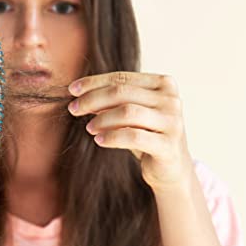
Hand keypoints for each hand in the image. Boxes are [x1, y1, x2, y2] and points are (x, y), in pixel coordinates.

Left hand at [67, 71, 193, 191]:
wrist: (171, 168)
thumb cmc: (147, 134)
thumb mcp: (130, 113)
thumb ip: (112, 100)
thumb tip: (80, 92)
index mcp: (163, 84)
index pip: (121, 77)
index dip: (94, 82)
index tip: (72, 90)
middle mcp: (171, 99)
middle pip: (122, 92)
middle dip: (92, 99)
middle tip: (74, 109)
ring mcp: (172, 122)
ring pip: (127, 112)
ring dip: (102, 119)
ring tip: (89, 128)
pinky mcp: (168, 145)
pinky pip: (133, 136)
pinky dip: (111, 137)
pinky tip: (99, 140)